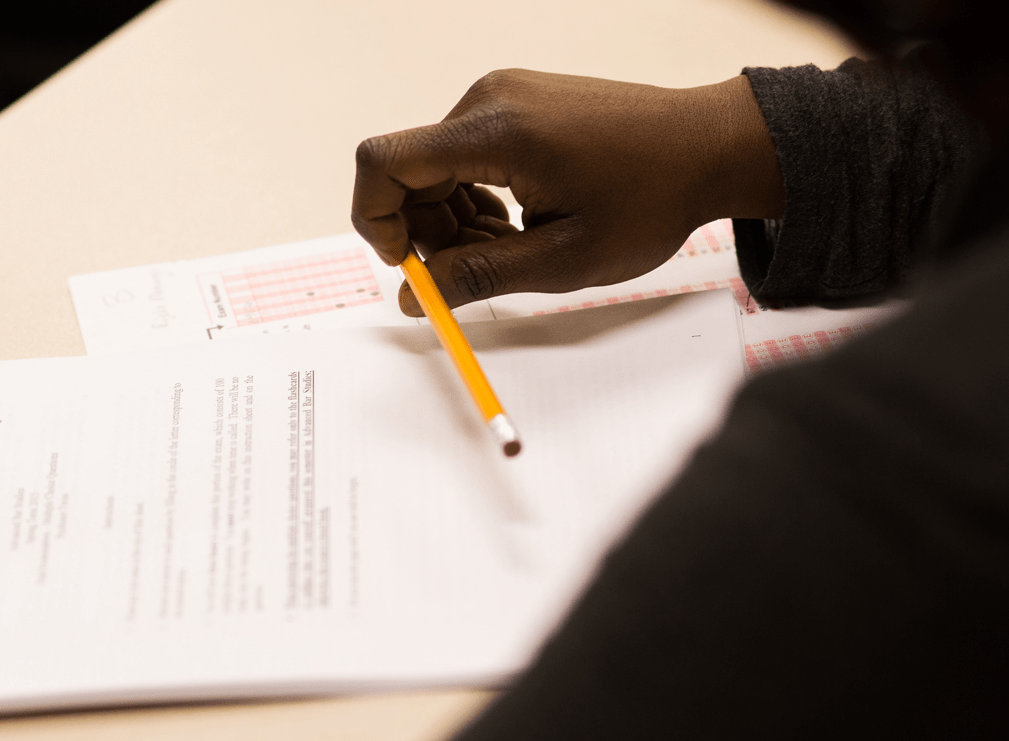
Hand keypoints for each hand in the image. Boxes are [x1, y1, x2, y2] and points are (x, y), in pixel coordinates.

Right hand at [351, 70, 783, 315]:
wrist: (710, 146)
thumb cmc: (652, 198)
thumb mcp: (563, 260)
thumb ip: (478, 278)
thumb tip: (414, 300)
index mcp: (496, 130)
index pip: (384, 163)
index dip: (375, 221)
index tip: (408, 264)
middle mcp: (490, 99)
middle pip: (410, 173)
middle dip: (429, 233)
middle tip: (481, 271)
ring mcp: (503, 94)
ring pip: (436, 169)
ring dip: (456, 220)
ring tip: (517, 247)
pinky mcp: (516, 101)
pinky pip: (464, 154)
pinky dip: (475, 197)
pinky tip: (520, 222)